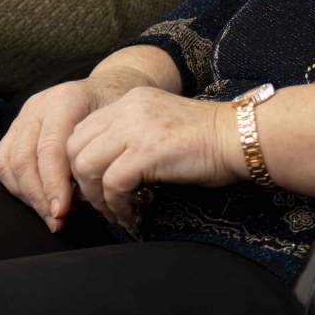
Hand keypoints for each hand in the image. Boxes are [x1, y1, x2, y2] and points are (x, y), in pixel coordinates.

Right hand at [0, 69, 149, 231]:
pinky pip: (3, 162)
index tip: (62, 213)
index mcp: (64, 100)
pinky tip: (37, 201)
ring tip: (48, 216)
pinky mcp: (13, 130)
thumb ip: (101, 153)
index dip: (53, 184)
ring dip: (26, 195)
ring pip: (8, 162)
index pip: (50, 148)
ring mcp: (22, 117)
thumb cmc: (116, 110)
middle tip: (56, 222)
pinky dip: (16, 187)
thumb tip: (91, 197)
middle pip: (24, 158)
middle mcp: (37, 107)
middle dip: (38, 196)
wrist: (105, 88)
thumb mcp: (118, 123)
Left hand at [65, 87, 241, 233]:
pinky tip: (133, 215)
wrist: (240, 138)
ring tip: (116, 211)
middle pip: (75, 146)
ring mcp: (135, 128)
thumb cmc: (209, 142)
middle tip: (101, 203)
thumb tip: (106, 175)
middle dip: (81, 181)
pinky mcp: (146, 152)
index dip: (81, 163)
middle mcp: (127, 108)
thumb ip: (131, 139)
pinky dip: (117, 206)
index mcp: (130, 100)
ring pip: (86, 165)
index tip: (96, 188)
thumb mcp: (160, 128)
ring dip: (96, 197)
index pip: (82, 129)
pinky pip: (112, 184)